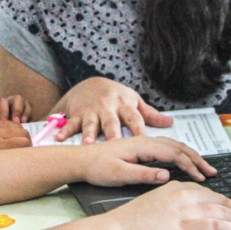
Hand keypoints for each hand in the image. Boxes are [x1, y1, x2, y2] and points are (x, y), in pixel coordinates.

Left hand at [0, 96, 32, 131]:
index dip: (4, 110)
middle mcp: (7, 103)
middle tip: (16, 122)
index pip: (2, 101)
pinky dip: (30, 119)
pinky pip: (30, 113)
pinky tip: (26, 127)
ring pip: (26, 103)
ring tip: (22, 124)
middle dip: (18, 109)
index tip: (3, 122)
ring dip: (26, 113)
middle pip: (17, 98)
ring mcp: (15, 108)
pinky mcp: (21, 116)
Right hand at [53, 77, 172, 142]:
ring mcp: (91, 110)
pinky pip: (70, 122)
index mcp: (124, 105)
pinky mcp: (77, 113)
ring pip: (91, 123)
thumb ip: (150, 114)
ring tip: (87, 144)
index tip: (145, 142)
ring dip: (88, 133)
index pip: (134, 119)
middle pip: (111, 122)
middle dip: (112, 134)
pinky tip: (60, 138)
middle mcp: (108, 107)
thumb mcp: (134, 101)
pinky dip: (64, 130)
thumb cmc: (116, 96)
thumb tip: (170, 123)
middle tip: (114, 145)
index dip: (139, 130)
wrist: (90, 83)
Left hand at [76, 136, 216, 185]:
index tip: (203, 178)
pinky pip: (165, 148)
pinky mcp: (138, 148)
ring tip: (203, 167)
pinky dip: (179, 154)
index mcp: (142, 146)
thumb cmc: (96, 168)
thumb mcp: (119, 175)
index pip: (174, 154)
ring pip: (173, 146)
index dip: (191, 166)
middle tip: (212, 172)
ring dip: (190, 156)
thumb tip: (166, 176)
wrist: (79, 160)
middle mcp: (144, 141)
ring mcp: (142, 143)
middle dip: (197, 159)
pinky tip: (182, 163)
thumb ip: (143, 175)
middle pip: (178, 147)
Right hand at [109, 183, 230, 229]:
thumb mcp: (158, 204)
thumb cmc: (133, 221)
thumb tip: (191, 216)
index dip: (225, 203)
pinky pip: (217, 227)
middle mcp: (183, 195)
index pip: (208, 193)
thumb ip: (176, 206)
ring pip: (222, 213)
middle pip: (219, 201)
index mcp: (177, 187)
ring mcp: (185, 210)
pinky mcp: (185, 226)